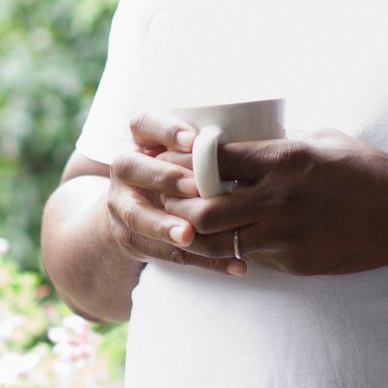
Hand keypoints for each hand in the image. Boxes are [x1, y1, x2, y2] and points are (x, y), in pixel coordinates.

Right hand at [104, 113, 246, 276]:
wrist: (137, 213)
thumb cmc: (182, 175)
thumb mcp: (189, 155)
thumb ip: (211, 151)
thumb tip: (267, 141)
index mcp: (141, 141)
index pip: (142, 123)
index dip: (164, 130)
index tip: (194, 141)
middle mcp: (125, 169)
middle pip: (128, 166)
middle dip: (163, 177)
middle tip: (194, 188)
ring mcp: (121, 205)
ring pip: (136, 216)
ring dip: (164, 226)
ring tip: (189, 234)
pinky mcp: (131, 239)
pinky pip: (162, 252)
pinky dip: (198, 260)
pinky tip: (232, 264)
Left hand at [160, 128, 387, 275]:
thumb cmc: (366, 171)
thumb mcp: (322, 141)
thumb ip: (280, 143)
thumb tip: (243, 140)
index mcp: (284, 159)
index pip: (212, 160)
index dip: (185, 162)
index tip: (175, 161)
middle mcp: (279, 199)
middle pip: (204, 209)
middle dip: (179, 206)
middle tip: (169, 202)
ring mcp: (286, 235)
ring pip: (220, 243)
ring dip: (200, 235)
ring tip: (188, 226)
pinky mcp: (295, 262)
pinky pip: (252, 257)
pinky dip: (239, 250)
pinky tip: (232, 242)